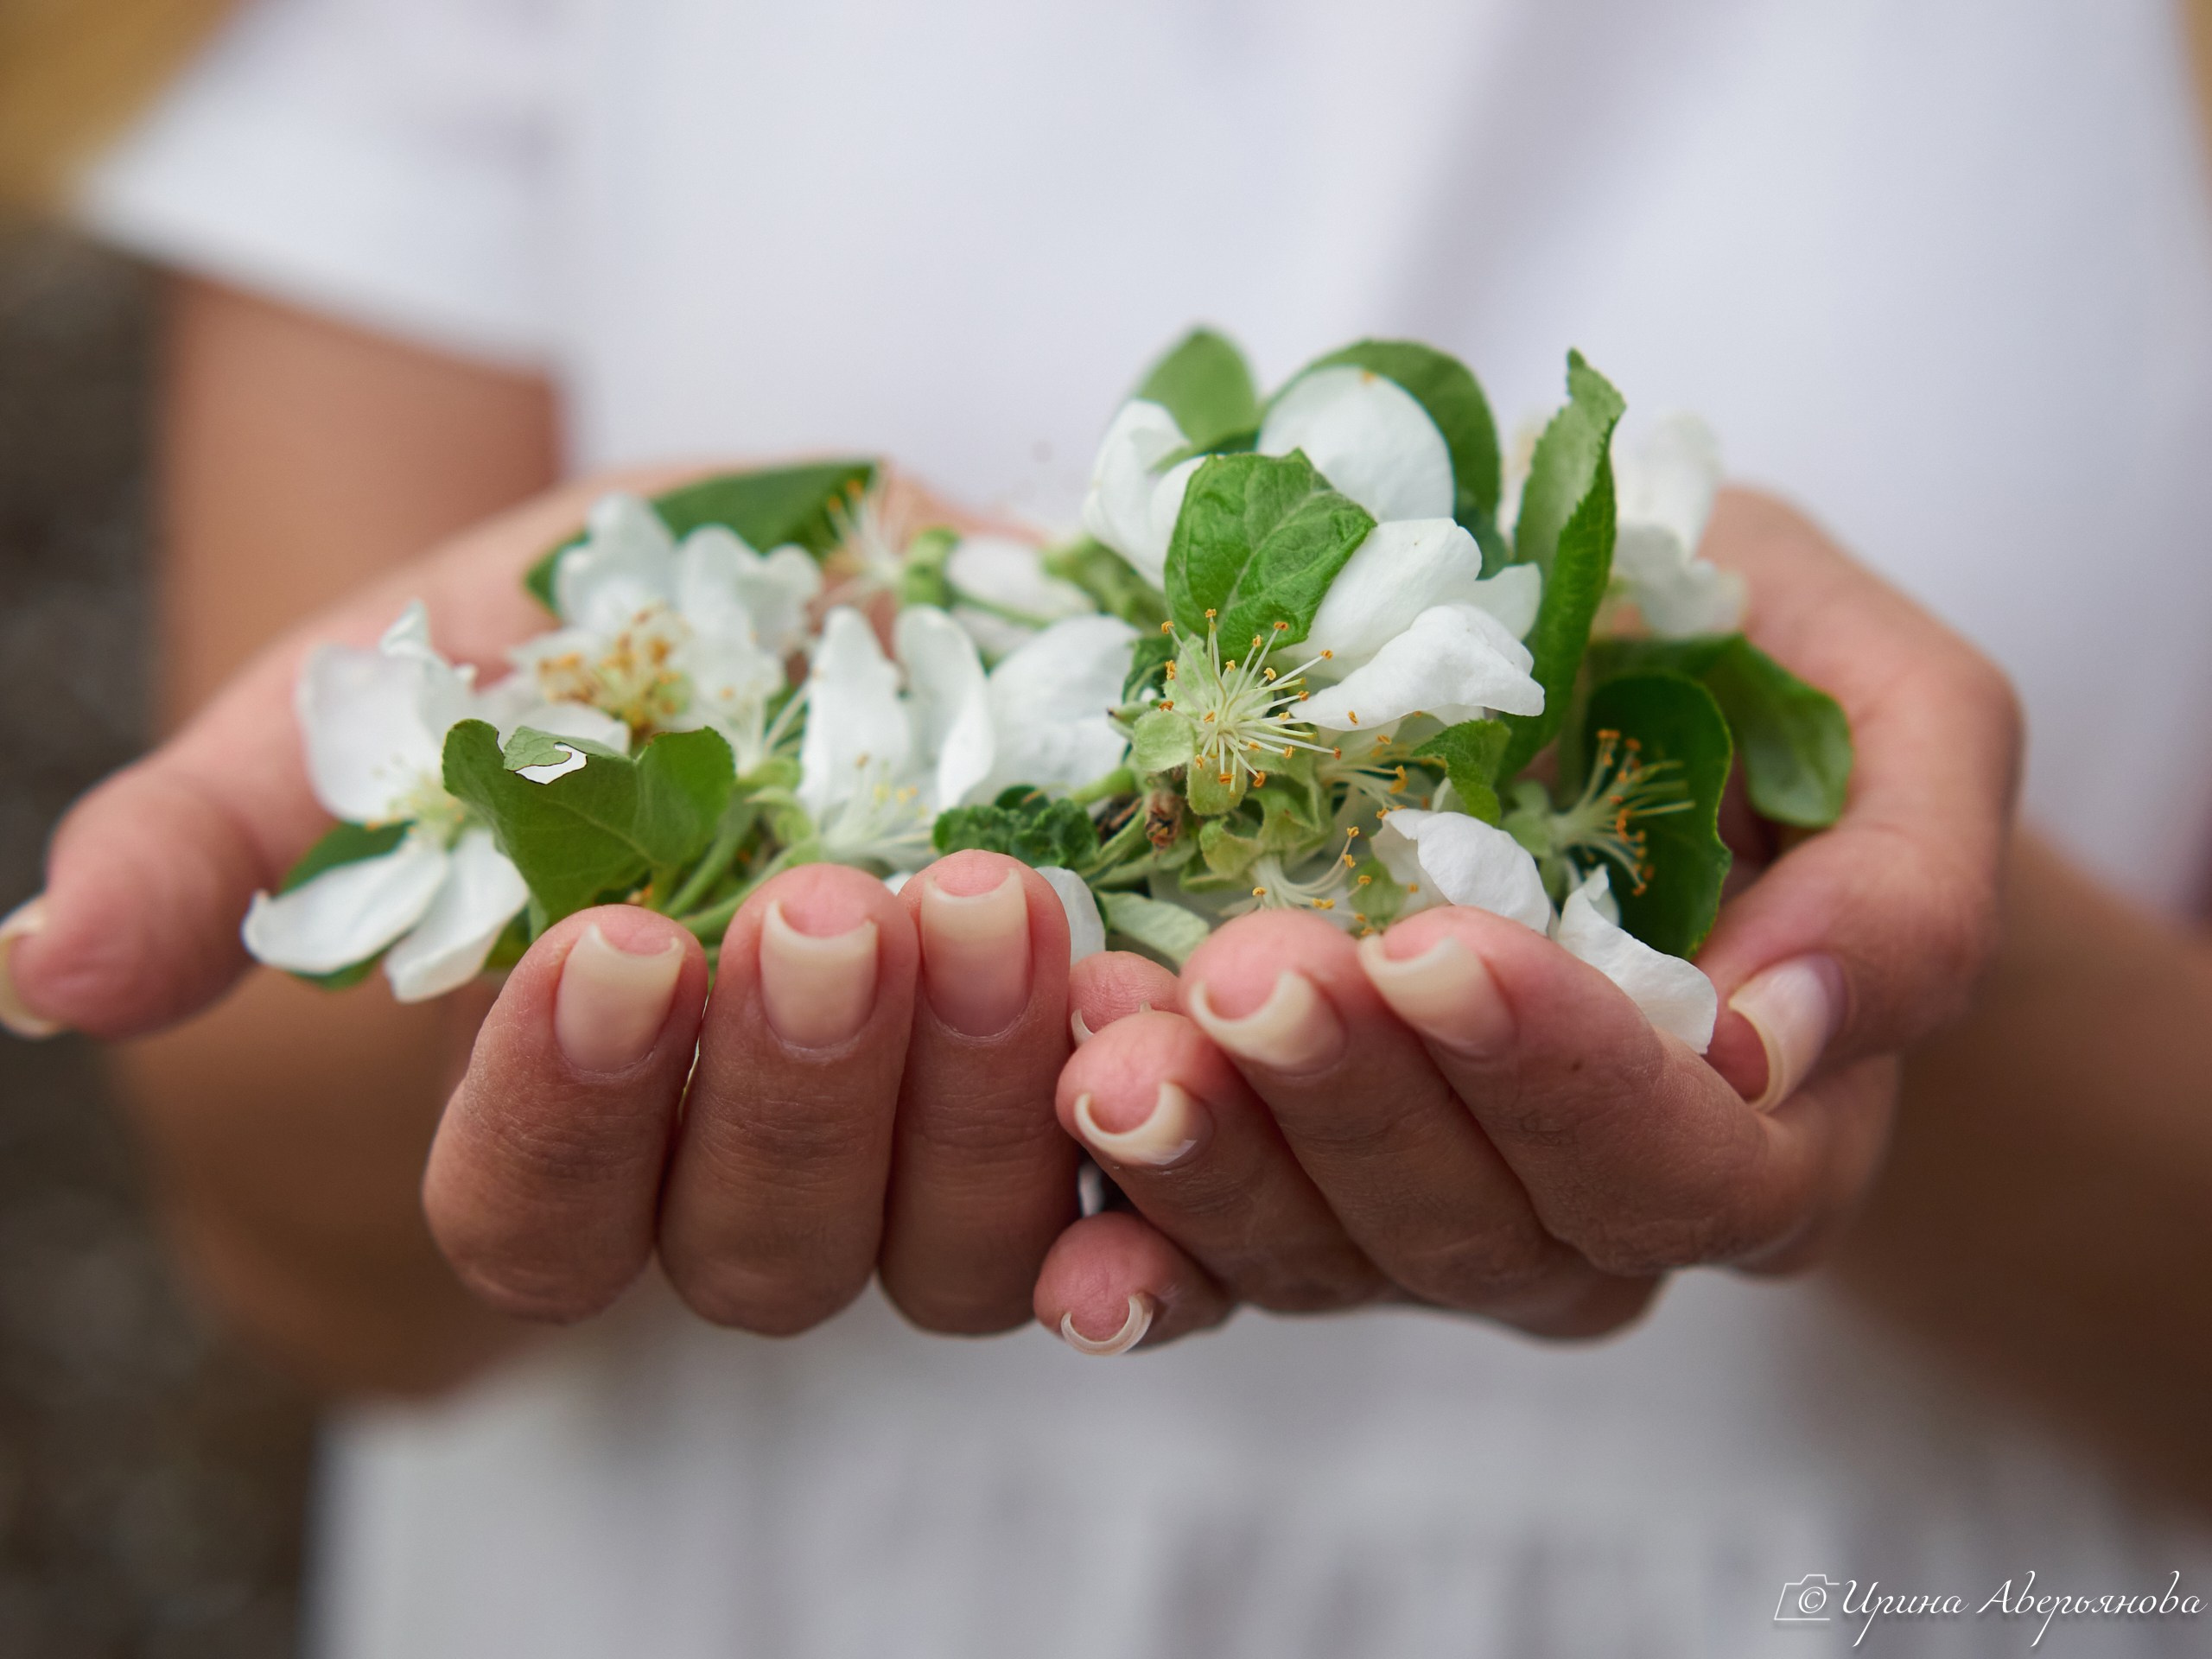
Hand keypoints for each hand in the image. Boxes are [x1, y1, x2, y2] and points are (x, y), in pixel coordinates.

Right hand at [1, 471, 1081, 1338]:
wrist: (844, 573)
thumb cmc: (602, 638)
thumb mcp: (412, 676)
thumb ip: (235, 830)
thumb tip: (32, 976)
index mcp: (584, 1114)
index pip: (539, 1219)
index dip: (566, 1121)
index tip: (606, 947)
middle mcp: (763, 1174)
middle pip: (760, 1254)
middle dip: (791, 1094)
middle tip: (821, 906)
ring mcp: (944, 1158)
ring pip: (954, 1248)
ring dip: (974, 1100)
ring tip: (990, 897)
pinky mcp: (1099, 1092)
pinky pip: (1148, 1188)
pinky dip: (1159, 1134)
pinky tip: (1164, 1022)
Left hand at [1033, 489, 2023, 1354]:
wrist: (1630, 713)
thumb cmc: (1768, 697)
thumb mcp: (1904, 717)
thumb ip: (1907, 878)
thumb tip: (1784, 1035)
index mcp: (1765, 1130)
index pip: (1677, 1164)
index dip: (1560, 1077)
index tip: (1435, 948)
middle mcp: (1591, 1215)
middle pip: (1481, 1232)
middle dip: (1352, 1107)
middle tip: (1245, 977)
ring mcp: (1427, 1218)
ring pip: (1328, 1260)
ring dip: (1215, 1167)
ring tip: (1109, 1048)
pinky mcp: (1292, 1189)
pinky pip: (1214, 1267)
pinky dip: (1136, 1258)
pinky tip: (1063, 1250)